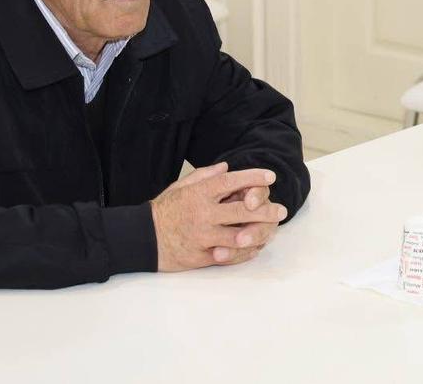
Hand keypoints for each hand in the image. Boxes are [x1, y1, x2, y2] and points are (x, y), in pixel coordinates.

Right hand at [150, 162, 287, 271]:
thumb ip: (205, 176)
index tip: (270, 176)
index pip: (230, 182)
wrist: (142, 238)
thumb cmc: (164, 210)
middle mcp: (202, 214)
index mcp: (199, 194)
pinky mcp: (200, 256)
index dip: (252, 178)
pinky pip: (228, 256)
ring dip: (259, 233)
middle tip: (281, 210)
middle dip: (266, 210)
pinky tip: (255, 247)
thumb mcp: (181, 186)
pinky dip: (244, 252)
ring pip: (239, 236)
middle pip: (242, 211)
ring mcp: (202, 237)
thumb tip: (227, 167)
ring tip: (272, 230)